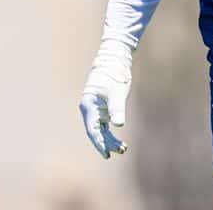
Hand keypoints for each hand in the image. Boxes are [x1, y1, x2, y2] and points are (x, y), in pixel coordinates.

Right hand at [79, 39, 132, 158]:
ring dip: (110, 140)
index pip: (92, 130)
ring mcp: (95, 110)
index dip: (99, 143)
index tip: (106, 153)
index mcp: (89, 106)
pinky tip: (119, 142)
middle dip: (107, 143)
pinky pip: (104, 126)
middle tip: (120, 151)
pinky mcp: (102, 109)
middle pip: (96, 132)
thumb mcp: (117, 91)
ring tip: (123, 148)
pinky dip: (110, 133)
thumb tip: (118, 124)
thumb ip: (117, 108)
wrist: (114, 60)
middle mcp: (89, 109)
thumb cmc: (115, 74)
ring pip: (100, 130)